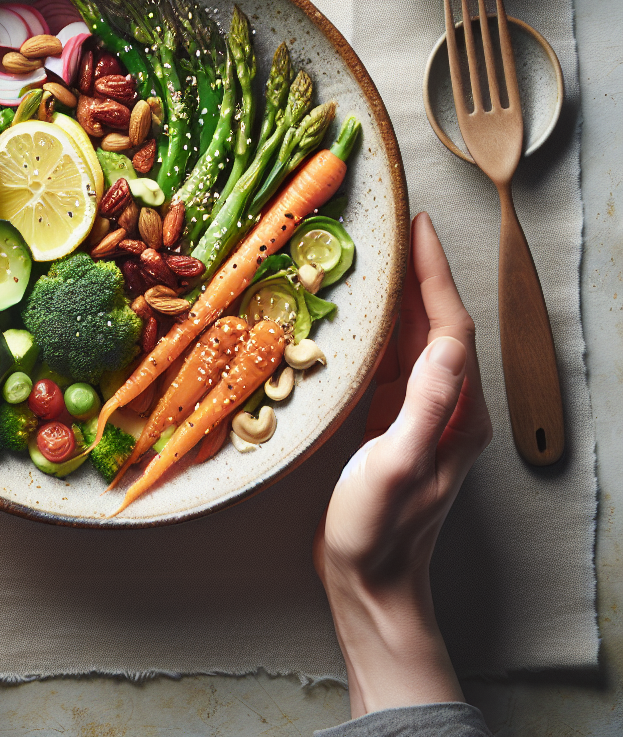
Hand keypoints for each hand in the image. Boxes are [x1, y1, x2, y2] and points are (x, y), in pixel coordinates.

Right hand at [313, 212, 491, 716]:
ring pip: (412, 339)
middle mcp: (445, 406)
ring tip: (374, 256)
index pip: (451, 327)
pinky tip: (354, 313)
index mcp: (454, 411)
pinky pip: (389, 362)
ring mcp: (419, 414)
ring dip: (398, 296)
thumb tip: (446, 345)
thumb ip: (424, 407)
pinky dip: (376, 329)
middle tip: (393, 227)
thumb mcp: (398, 467)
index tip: (419, 228)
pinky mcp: (392, 423)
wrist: (370, 581)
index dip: (435, 274)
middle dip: (418, 272)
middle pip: (435, 324)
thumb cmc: (379, 531)